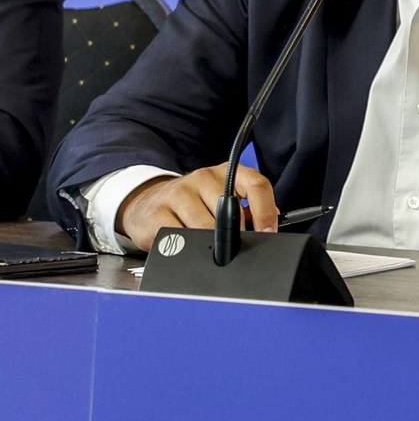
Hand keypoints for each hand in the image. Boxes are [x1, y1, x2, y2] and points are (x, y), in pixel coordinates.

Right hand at [115, 163, 278, 252]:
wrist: (149, 202)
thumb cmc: (195, 204)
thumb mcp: (223, 199)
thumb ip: (247, 211)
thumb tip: (268, 228)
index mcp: (228, 173)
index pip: (256, 185)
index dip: (265, 211)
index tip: (268, 232)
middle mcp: (204, 177)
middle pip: (230, 212)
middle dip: (236, 235)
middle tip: (235, 247)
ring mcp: (179, 192)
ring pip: (205, 227)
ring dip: (210, 242)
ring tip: (209, 245)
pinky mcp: (158, 211)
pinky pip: (180, 236)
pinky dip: (187, 246)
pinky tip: (186, 243)